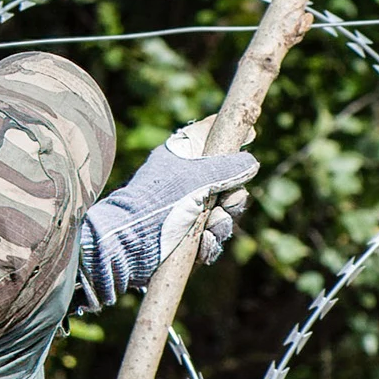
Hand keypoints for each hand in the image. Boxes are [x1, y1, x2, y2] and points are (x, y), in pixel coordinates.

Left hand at [76, 122, 259, 311]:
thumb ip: (226, 168)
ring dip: (222, 223)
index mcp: (178, 161)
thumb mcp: (195, 179)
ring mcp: (181, 212)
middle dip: (233, 197)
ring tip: (210, 227)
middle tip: (227, 203)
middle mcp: (181, 184)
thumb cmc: (157, 204)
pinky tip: (202, 244)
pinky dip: (210, 244)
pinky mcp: (181, 240)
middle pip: (226, 186)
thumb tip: (250, 162)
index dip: (228, 136)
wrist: (127, 245)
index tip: (251, 134)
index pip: (207, 140)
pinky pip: (210, 240)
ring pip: (221, 216)